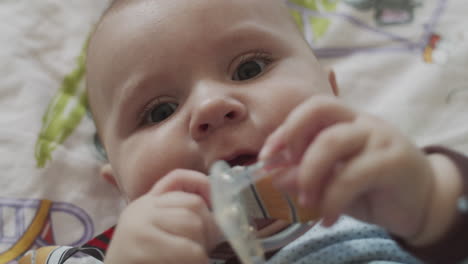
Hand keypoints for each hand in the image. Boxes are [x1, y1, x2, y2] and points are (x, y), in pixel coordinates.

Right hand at [105, 170, 220, 263]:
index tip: (215, 205)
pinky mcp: (145, 248)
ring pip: (194, 225)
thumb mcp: (160, 234)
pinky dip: (197, 262)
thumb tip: (224, 210)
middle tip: (202, 249)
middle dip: (208, 227)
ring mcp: (141, 227)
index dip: (204, 187)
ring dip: (202, 249)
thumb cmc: (143, 262)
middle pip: (193, 204)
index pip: (178, 178)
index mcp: (146, 204)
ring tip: (189, 260)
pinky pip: (191, 251)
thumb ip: (181, 216)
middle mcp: (141, 210)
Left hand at [260, 96, 435, 240]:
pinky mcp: (394, 161)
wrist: (422, 200)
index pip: (310, 108)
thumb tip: (274, 176)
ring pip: (332, 141)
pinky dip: (332, 199)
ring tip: (304, 203)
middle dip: (291, 139)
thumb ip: (306, 175)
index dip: (284, 129)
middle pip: (319, 110)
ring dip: (308, 174)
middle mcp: (361, 120)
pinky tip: (328, 218)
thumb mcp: (332, 181)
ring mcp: (380, 136)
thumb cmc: (370, 186)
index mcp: (345, 119)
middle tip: (280, 173)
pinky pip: (353, 175)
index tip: (265, 157)